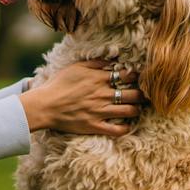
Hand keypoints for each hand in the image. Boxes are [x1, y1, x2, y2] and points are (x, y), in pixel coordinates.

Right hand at [20, 60, 144, 136]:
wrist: (45, 106)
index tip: (139, 79)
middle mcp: (103, 94)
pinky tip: (127, 125)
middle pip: (134, 94)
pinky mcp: (95, 126)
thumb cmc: (59, 84)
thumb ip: (95, 62)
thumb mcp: (76, 67)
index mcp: (99, 79)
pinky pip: (117, 130)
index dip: (137, 77)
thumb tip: (112, 59)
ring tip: (136, 109)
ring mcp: (100, 111)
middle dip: (142, 94)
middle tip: (144, 95)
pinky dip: (126, 128)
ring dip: (137, 110)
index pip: (128, 76)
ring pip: (130, 111)